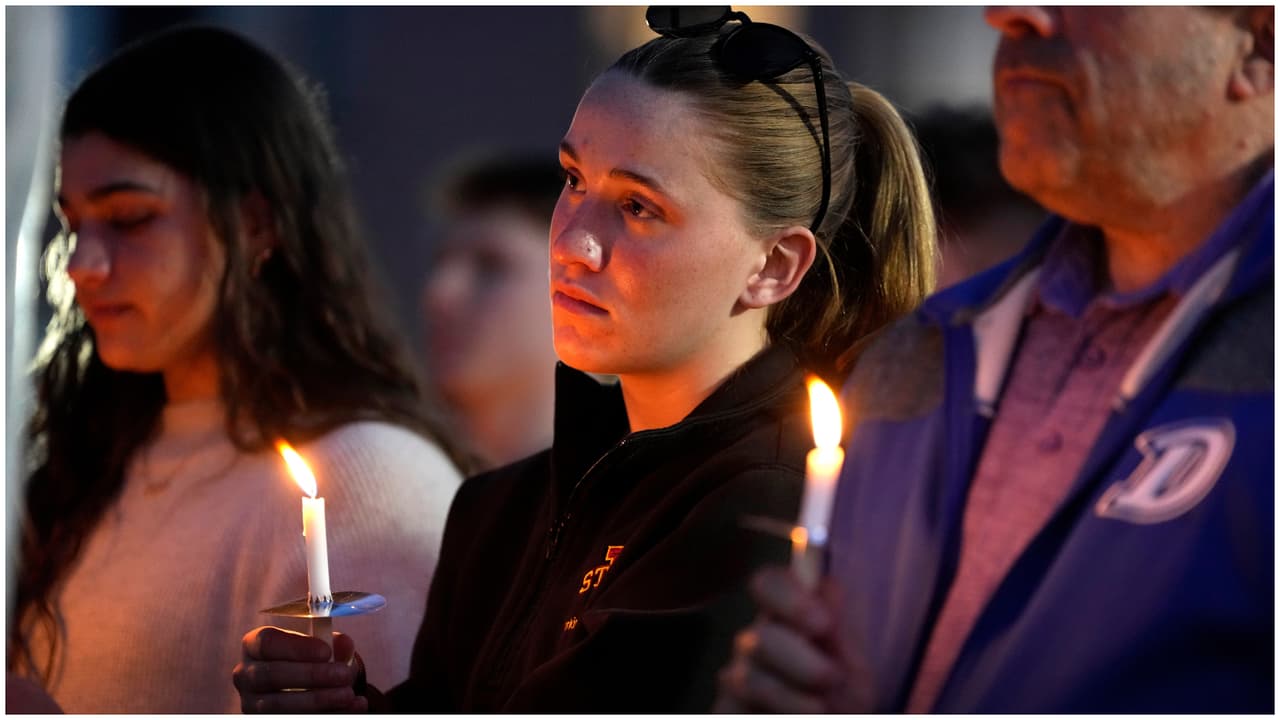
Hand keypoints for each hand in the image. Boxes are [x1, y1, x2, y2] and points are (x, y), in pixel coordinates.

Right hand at [233, 626, 366, 712]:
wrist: (308, 688)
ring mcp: (251, 703)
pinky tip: (350, 708)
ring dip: (318, 700)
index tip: (326, 651)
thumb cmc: (311, 660)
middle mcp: (246, 675)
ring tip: (348, 695)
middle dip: (312, 675)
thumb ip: (333, 643)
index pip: (266, 642)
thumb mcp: (322, 647)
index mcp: (254, 646)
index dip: (296, 647)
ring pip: (278, 705)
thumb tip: (343, 645)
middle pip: (272, 675)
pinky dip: (325, 715)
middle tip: (344, 675)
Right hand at [713, 566, 870, 712]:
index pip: (768, 584)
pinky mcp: (725, 712)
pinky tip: (787, 718)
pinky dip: (771, 716)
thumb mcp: (855, 675)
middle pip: (758, 635)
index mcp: (787, 622)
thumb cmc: (842, 709)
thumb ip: (842, 634)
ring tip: (821, 713)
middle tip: (832, 681)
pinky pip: (731, 711)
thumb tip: (826, 586)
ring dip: (791, 700)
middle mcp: (755, 646)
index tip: (822, 624)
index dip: (789, 597)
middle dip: (800, 660)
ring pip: (747, 679)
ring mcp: (735, 683)